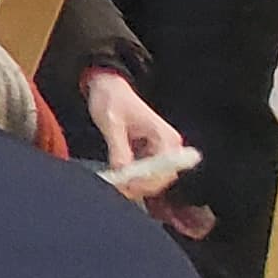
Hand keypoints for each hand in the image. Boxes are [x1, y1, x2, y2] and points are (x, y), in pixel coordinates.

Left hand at [83, 68, 211, 237]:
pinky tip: (118, 178)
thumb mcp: (112, 123)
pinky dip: (133, 179)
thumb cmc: (112, 99)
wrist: (108, 87)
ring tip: (115, 183)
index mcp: (165, 137)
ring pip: (153, 180)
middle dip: (140, 187)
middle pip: (161, 180)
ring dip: (135, 185)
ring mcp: (160, 152)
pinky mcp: (150, 155)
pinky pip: (145, 175)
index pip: (164, 171)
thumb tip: (123, 172)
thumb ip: (118, 149)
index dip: (146, 182)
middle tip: (116, 189)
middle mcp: (169, 146)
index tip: (125, 187)